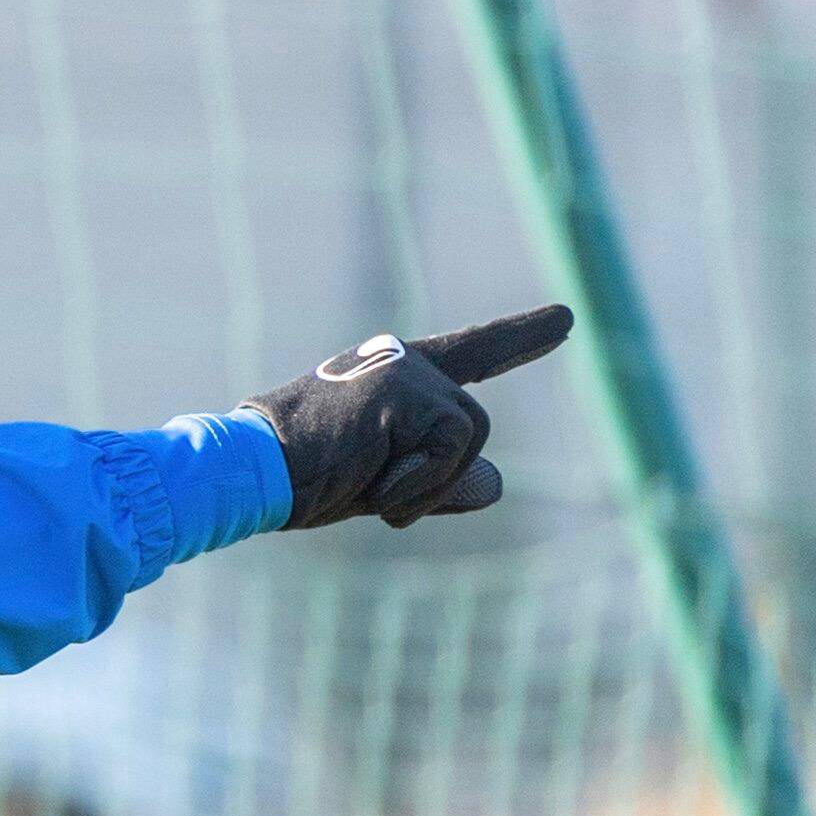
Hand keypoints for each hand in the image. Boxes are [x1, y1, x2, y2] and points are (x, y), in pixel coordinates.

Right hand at [247, 305, 571, 529]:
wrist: (248, 472)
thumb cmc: (300, 480)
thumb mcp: (380, 484)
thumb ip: (441, 483)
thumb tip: (496, 483)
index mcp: (390, 375)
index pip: (469, 352)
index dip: (519, 338)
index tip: (566, 320)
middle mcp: (402, 361)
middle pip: (472, 427)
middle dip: (436, 477)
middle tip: (371, 494)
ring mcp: (404, 370)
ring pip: (470, 437)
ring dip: (426, 483)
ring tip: (366, 487)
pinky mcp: (405, 389)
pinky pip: (450, 449)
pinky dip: (417, 482)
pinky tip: (367, 480)